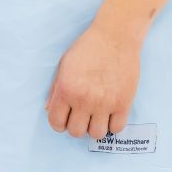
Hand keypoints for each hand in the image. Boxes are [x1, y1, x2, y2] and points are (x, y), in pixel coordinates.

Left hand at [45, 17, 143, 140]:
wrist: (114, 36)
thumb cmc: (87, 48)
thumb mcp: (64, 65)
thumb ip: (55, 89)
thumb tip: (48, 109)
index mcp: (66, 90)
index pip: (56, 123)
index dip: (59, 123)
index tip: (65, 118)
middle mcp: (84, 100)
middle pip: (76, 132)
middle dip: (76, 125)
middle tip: (81, 115)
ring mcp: (105, 103)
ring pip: (96, 134)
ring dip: (94, 127)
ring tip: (96, 115)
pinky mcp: (123, 103)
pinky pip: (116, 128)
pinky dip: (112, 125)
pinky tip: (110, 114)